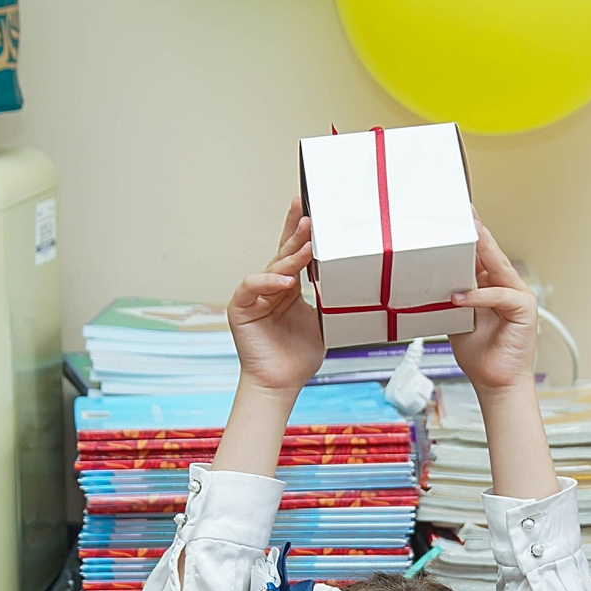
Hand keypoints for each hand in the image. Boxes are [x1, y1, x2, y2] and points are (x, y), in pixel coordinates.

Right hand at [227, 198, 323, 393]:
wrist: (281, 383)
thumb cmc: (299, 356)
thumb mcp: (322, 322)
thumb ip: (328, 298)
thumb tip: (350, 277)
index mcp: (289, 287)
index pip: (294, 253)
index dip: (299, 230)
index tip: (309, 207)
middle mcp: (271, 287)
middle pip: (283, 253)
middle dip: (296, 233)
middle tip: (308, 215)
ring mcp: (255, 295)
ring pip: (272, 268)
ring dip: (290, 256)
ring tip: (307, 246)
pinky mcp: (240, 307)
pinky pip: (252, 287)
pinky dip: (268, 282)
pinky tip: (286, 282)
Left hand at [449, 221, 537, 394]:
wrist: (495, 383)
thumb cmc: (480, 354)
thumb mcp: (458, 317)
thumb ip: (454, 296)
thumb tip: (435, 277)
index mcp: (493, 287)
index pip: (481, 257)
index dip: (470, 237)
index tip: (457, 218)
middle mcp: (508, 287)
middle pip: (491, 254)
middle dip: (478, 232)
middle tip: (465, 211)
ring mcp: (519, 296)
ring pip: (498, 266)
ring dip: (482, 249)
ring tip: (466, 234)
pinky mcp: (524, 309)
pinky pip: (498, 296)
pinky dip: (478, 296)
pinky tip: (459, 296)